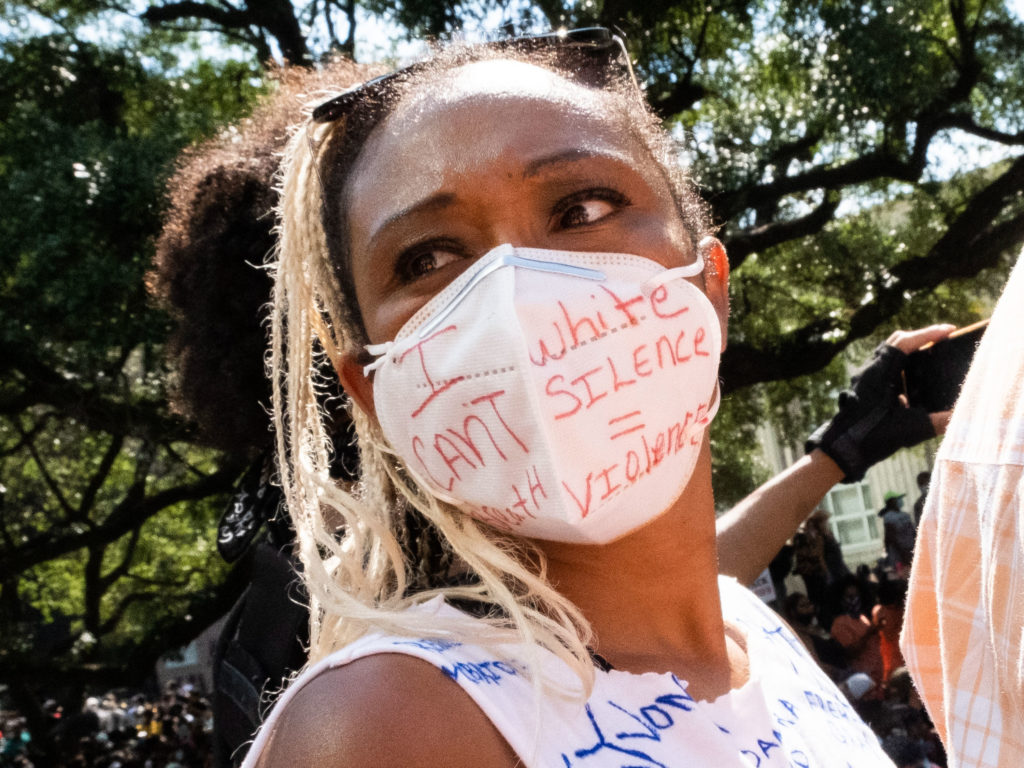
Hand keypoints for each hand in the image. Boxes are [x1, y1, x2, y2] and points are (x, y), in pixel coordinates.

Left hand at [805, 323, 954, 481]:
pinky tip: (914, 384)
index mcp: (879, 372)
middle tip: (941, 339)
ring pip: (888, 356)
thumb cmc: (871, 436)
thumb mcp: (911, 429)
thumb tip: (964, 415)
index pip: (905, 342)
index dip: (928, 333)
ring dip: (909, 354)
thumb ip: (940, 421)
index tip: (949, 330)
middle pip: (895, 343)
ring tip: (931, 356)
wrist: (841, 450)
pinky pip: (884, 371)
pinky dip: (901, 370)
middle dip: (919, 338)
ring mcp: (864, 380)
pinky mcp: (864, 390)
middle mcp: (869, 371)